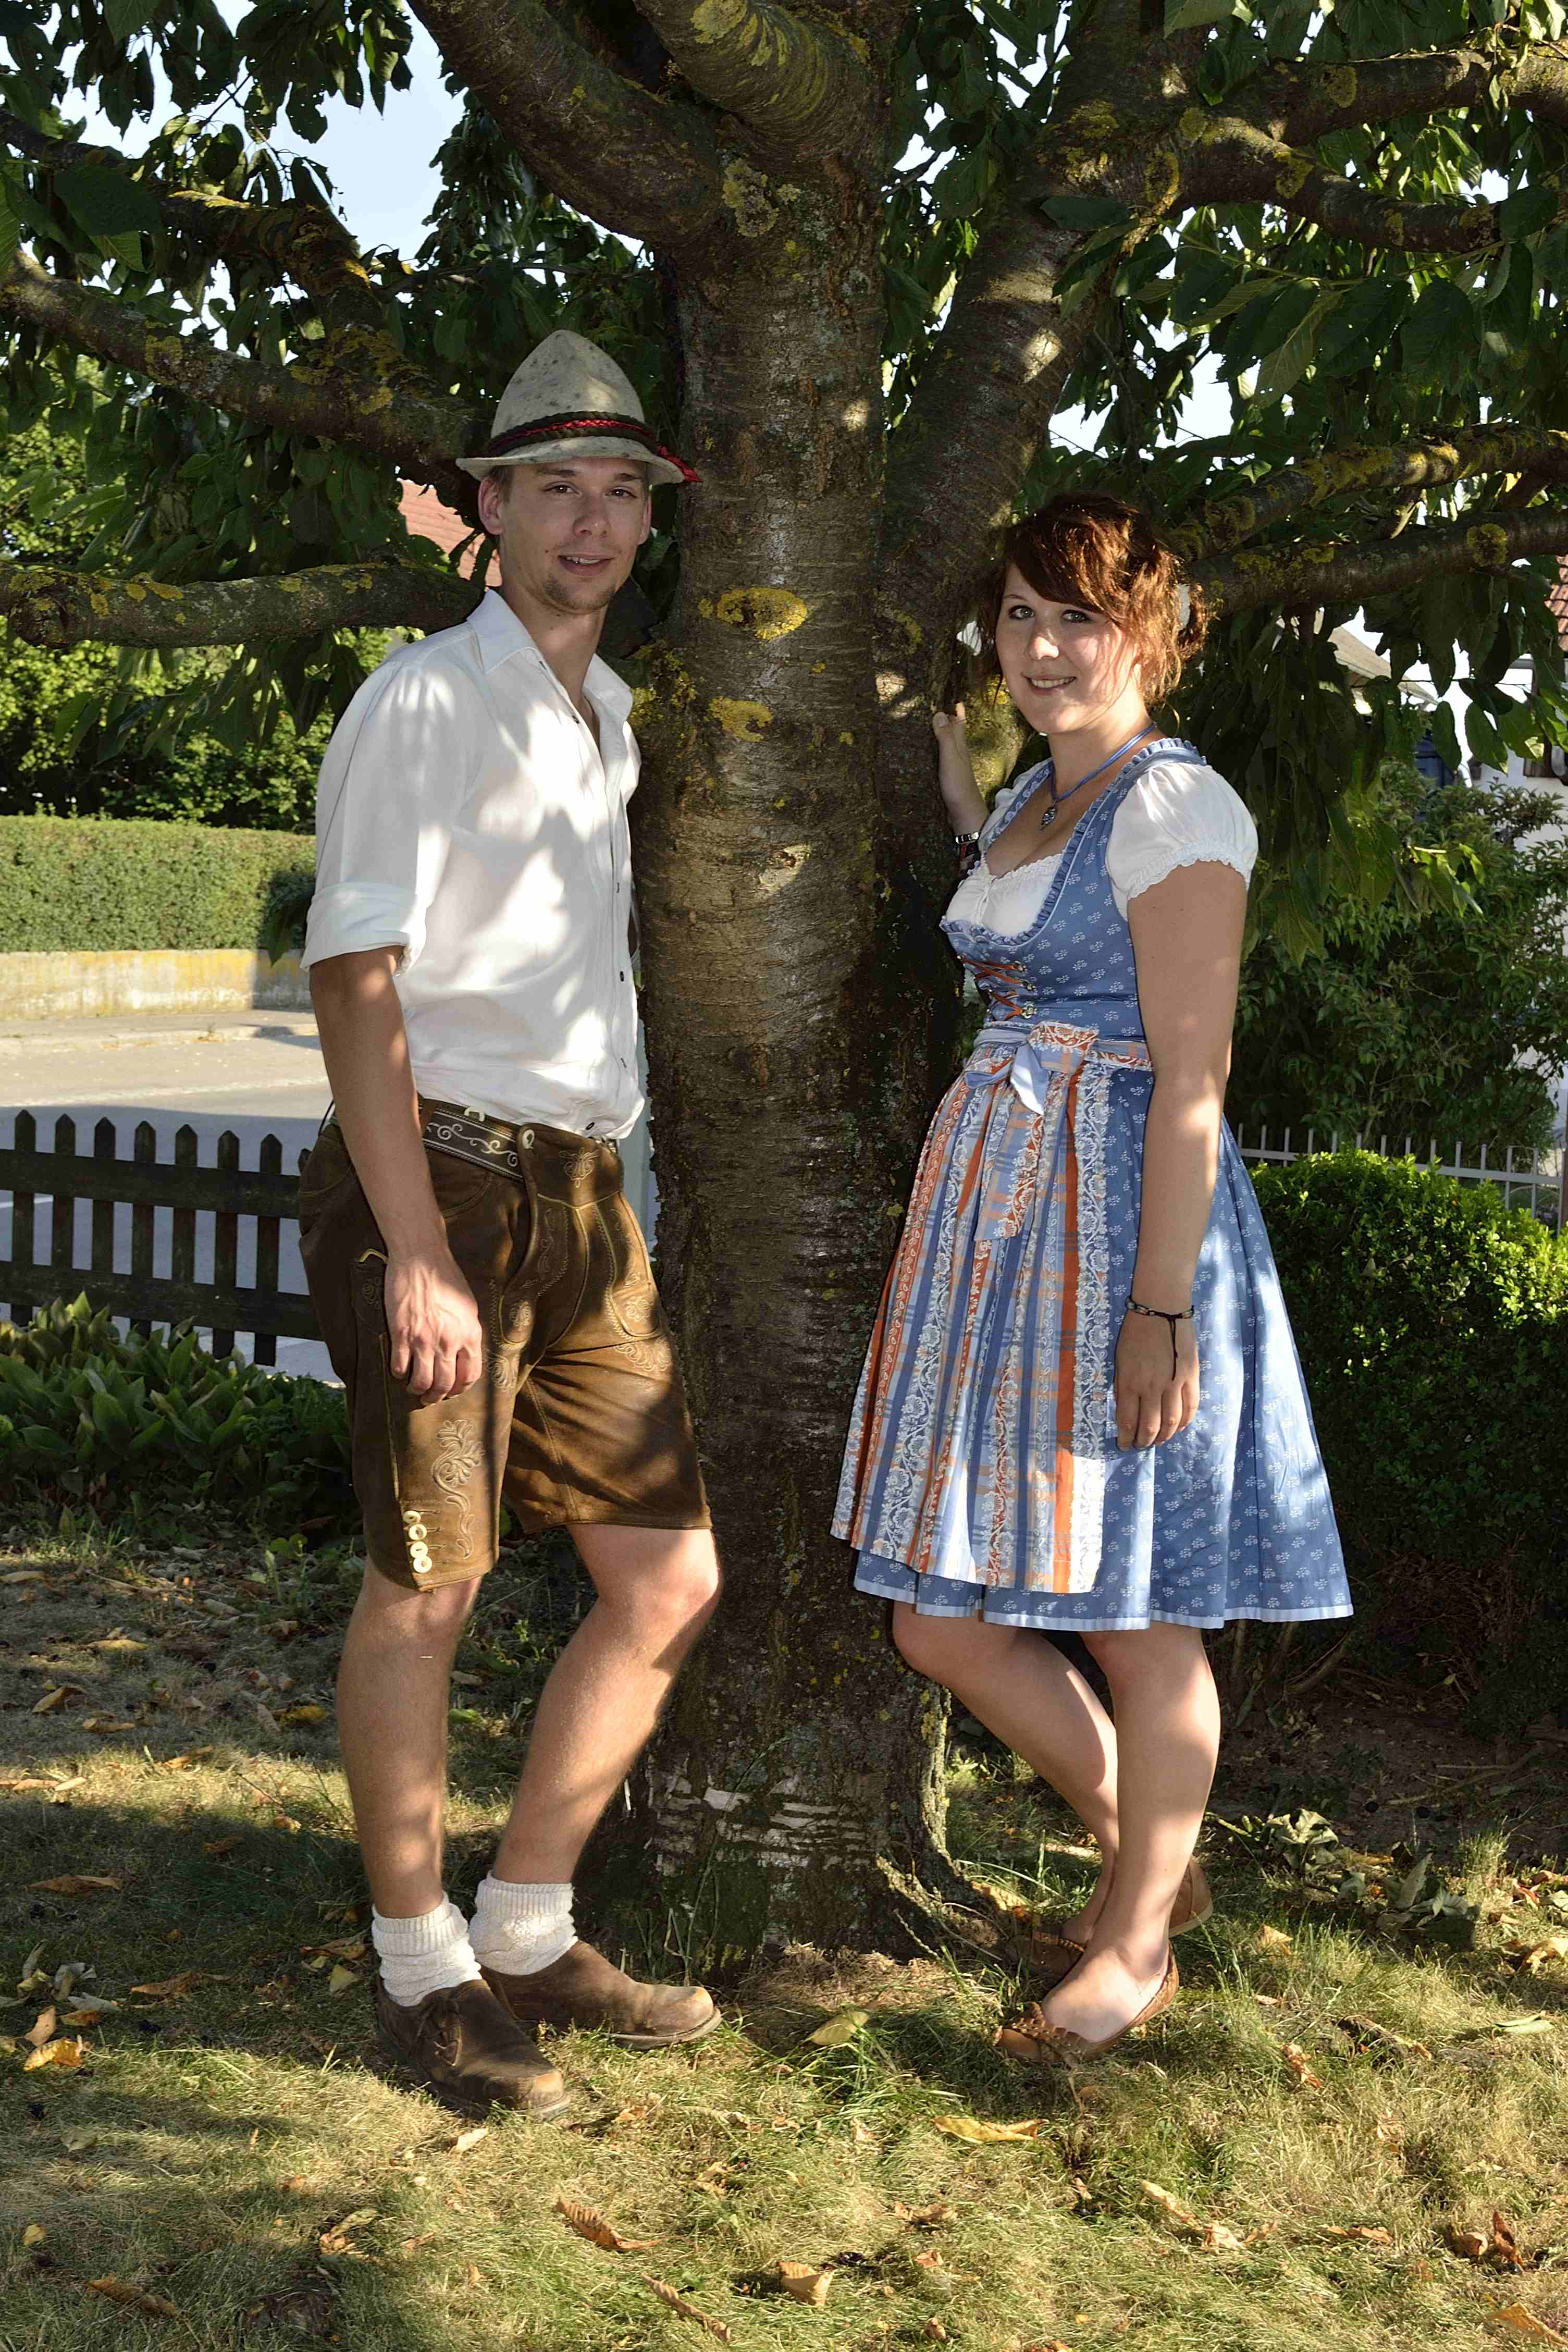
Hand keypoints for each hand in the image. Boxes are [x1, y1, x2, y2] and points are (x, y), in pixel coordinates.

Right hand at [385, 1248, 484, 1401]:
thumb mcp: (468, 1306)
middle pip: (444, 1384)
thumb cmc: (446, 1278)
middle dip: (436, 1396)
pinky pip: (399, 1366)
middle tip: (430, 1398)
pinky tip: (399, 1369)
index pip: (469, 1375)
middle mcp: (449, 1340)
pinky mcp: (401, 1334)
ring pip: (421, 1381)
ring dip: (417, 1389)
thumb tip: (463, 1352)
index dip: (460, 1388)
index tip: (452, 1391)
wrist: (421, 1258)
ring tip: (414, 1388)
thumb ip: (467, 1331)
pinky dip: (399, 1373)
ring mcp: (423, 1339)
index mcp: (469, 1334)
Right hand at [932, 701, 982, 828]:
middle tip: (936, 708)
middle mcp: (958, 753)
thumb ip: (946, 737)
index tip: (953, 698)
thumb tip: (940, 713)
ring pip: (947, 745)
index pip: (958, 723)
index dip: (956, 711)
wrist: (963, 813)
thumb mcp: (951, 758)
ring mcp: (953, 766)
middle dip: (948, 720)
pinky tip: (927, 754)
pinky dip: (935, 751)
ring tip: (928, 726)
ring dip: (940, 735)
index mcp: (960, 746)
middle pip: (953, 732)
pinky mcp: (947, 777)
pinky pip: (940, 758)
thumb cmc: (958, 785)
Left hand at [1113, 1308, 1198, 1449]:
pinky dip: (1185, 1423)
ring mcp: (1174, 1384)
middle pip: (1149, 1427)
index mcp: (1129, 1383)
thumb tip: (1126, 1410)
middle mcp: (1151, 1388)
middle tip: (1140, 1446)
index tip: (1124, 1445)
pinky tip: (1178, 1428)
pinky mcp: (1191, 1377)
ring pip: (1171, 1422)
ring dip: (1164, 1436)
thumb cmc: (1135, 1333)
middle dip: (1144, 1441)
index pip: (1127, 1421)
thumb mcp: (1120, 1361)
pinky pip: (1190, 1408)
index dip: (1125, 1438)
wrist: (1161, 1310)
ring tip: (1158, 1441)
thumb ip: (1123, 1386)